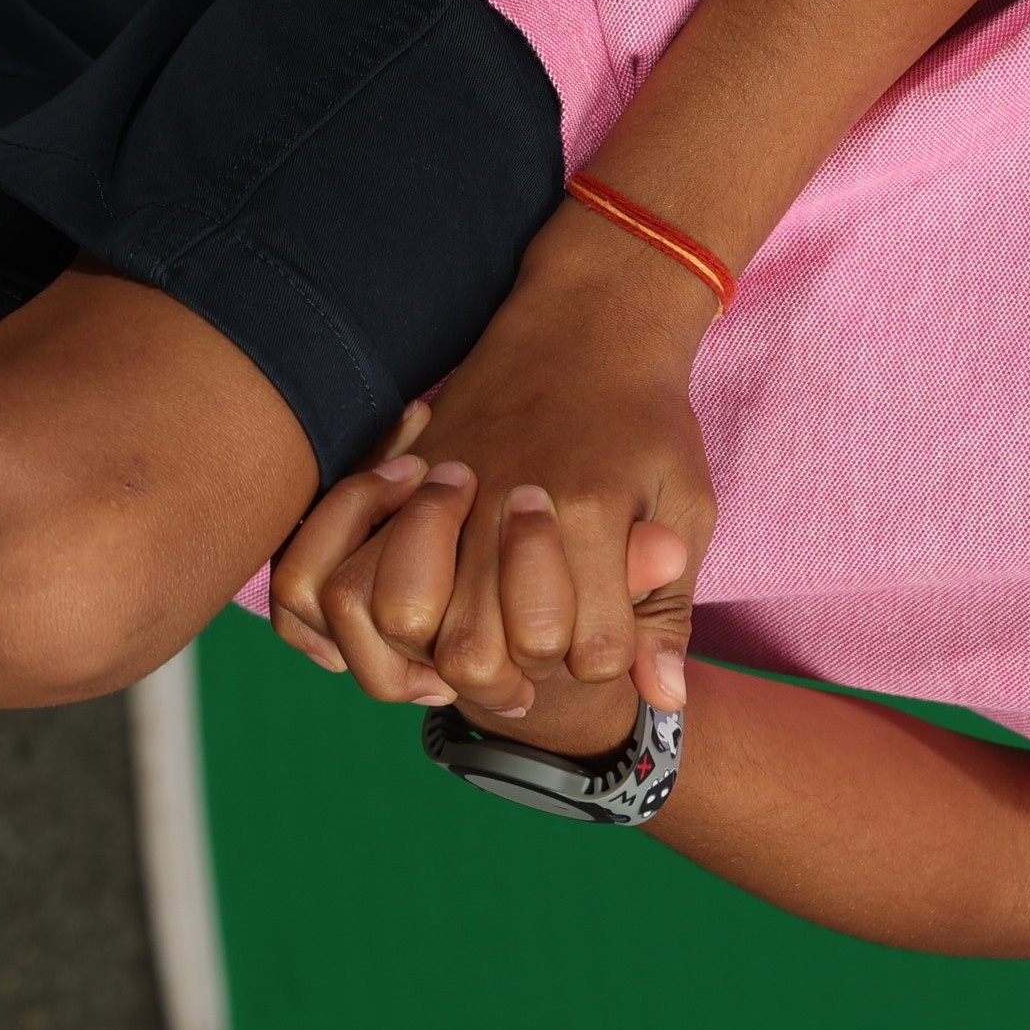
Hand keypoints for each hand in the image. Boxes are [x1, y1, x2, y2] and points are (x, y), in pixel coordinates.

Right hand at [271, 207, 717, 716]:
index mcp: (589, 511)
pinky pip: (343, 570)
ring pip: (406, 619)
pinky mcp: (398, 481)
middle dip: (513, 676)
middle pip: (480, 651)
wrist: (587, 329)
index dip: (602, 664)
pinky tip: (419, 620)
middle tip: (534, 662)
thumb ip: (668, 607)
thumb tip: (667, 700)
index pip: (587, 649)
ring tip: (476, 646)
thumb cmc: (646, 424)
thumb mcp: (686, 504)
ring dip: (438, 654)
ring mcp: (443, 493)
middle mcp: (505, 506)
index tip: (609, 639)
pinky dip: (365, 612)